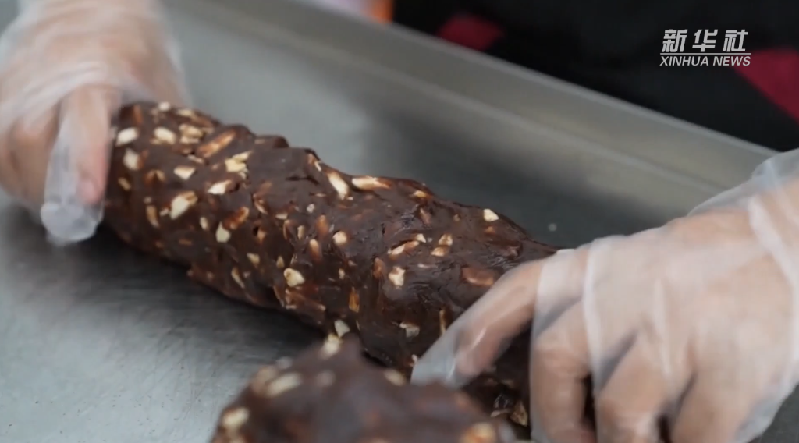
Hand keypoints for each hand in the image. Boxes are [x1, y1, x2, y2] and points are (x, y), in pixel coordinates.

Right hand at [0, 0, 186, 240]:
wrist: (90, 1)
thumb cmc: (133, 44)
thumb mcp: (160, 80)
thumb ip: (163, 127)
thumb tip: (177, 179)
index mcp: (99, 66)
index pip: (84, 115)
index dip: (85, 159)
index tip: (88, 196)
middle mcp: (50, 70)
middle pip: (30, 134)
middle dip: (47, 184)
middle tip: (70, 216)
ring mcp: (19, 76)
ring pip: (3, 138)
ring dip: (23, 182)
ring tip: (49, 204)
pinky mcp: (2, 85)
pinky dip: (7, 167)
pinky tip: (27, 183)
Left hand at [412, 158, 798, 442]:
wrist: (777, 246)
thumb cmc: (686, 275)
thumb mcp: (616, 275)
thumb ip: (569, 316)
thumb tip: (515, 379)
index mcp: (589, 268)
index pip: (514, 294)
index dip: (470, 334)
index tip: (437, 379)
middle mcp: (621, 292)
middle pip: (554, 366)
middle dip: (557, 426)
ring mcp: (672, 328)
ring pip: (618, 416)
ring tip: (638, 440)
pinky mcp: (727, 365)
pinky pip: (689, 438)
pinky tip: (688, 435)